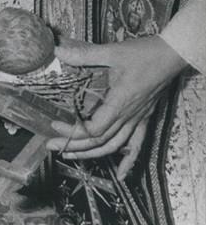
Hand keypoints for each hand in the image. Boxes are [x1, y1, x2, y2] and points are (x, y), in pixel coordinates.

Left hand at [47, 36, 188, 178]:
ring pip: (115, 146)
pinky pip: (137, 144)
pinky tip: (121, 174)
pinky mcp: (144, 117)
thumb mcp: (112, 52)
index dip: (73, 132)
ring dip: (92, 154)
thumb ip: (84, 54)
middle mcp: (129, 116)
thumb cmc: (144, 53)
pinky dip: (129, 161)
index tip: (55, 125)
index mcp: (120, 102)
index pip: (94, 128)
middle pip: (100, 140)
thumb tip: (58, 50)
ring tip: (71, 155)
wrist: (172, 55)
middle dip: (74, 146)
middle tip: (52, 146)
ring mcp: (138, 119)